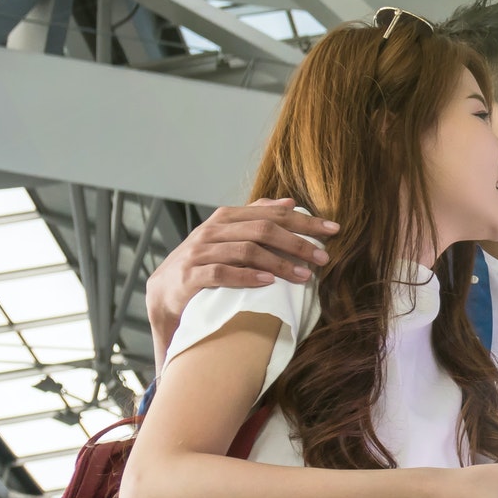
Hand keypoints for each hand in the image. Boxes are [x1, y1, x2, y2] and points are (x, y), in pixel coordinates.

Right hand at [145, 199, 336, 358]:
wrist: (163, 295)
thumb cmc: (204, 265)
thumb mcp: (228, 237)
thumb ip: (255, 218)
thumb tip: (288, 202)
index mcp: (226, 218)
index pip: (272, 214)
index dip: (304, 222)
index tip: (334, 230)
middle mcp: (212, 231)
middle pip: (262, 229)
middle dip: (298, 243)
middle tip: (324, 257)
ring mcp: (200, 252)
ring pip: (246, 250)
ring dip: (280, 263)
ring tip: (304, 276)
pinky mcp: (191, 276)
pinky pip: (222, 273)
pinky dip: (247, 277)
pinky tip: (268, 282)